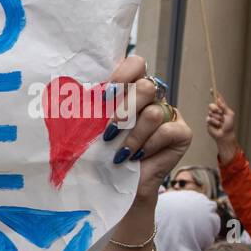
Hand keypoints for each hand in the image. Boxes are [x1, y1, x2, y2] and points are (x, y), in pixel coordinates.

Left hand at [102, 56, 191, 203]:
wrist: (115, 186)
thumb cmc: (100, 155)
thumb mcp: (91, 128)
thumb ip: (90, 108)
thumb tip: (68, 92)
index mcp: (130, 90)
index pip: (136, 64)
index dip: (123, 74)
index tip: (104, 95)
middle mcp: (152, 99)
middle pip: (146, 86)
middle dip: (124, 111)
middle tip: (108, 131)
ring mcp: (169, 114)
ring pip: (154, 112)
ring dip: (132, 135)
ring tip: (119, 152)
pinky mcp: (182, 133)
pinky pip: (167, 131)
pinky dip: (147, 145)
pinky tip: (136, 156)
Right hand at [206, 94, 238, 163]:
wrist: (224, 135)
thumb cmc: (229, 125)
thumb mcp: (230, 114)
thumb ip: (224, 107)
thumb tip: (219, 101)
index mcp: (223, 108)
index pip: (218, 100)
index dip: (215, 94)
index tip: (212, 89)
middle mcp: (217, 111)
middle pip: (212, 105)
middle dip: (215, 109)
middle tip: (220, 114)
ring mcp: (212, 116)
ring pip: (210, 113)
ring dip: (217, 118)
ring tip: (220, 123)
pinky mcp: (208, 122)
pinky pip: (208, 119)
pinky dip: (214, 122)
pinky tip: (216, 126)